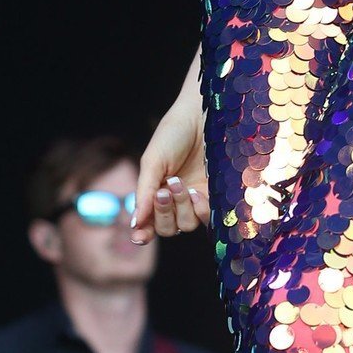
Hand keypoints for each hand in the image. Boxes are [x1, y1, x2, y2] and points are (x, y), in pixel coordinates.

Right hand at [132, 92, 210, 242]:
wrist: (203, 115)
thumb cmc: (174, 134)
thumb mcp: (152, 161)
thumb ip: (144, 192)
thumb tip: (134, 224)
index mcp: (157, 192)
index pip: (149, 223)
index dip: (143, 234)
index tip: (140, 237)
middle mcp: (177, 201)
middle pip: (168, 228)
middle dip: (162, 214)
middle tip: (163, 191)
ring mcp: (198, 200)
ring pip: (187, 225)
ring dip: (181, 208)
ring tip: (179, 183)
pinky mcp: (218, 196)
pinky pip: (209, 217)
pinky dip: (200, 210)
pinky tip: (197, 193)